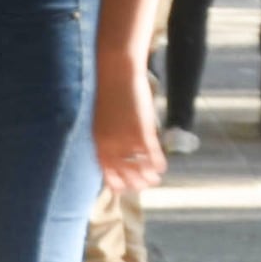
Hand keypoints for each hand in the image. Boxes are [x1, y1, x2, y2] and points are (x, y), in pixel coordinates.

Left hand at [87, 55, 161, 195]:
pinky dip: (158, 163)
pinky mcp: (142, 131)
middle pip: (124, 173)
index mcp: (98, 140)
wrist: (117, 72)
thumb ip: (106, 135)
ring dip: (148, 177)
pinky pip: (152, 155)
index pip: (106, 171)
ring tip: (154, 180)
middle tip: (142, 187)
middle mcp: (111, 144)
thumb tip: (114, 147)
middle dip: (134, 183)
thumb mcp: (102, 117)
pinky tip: (162, 167)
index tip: (121, 190)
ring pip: (140, 168)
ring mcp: (127, 139)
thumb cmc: (109, 91)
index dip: (115, 182)